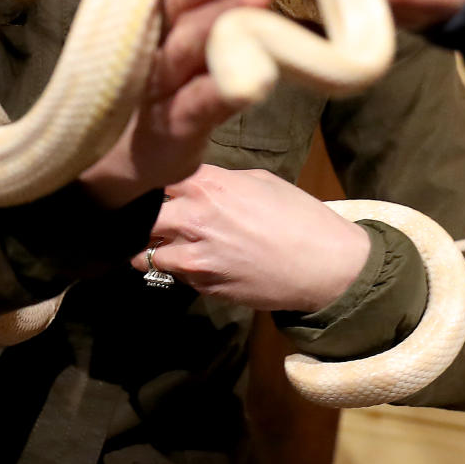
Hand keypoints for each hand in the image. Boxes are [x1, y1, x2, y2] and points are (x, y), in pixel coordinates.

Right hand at [80, 0, 270, 208]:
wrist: (132, 151)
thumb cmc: (176, 74)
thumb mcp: (193, 15)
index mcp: (165, 5)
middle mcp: (158, 37)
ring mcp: (162, 83)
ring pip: (189, 47)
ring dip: (219, 19)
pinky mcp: (174, 127)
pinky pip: (199, 106)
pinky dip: (222, 91)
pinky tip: (251, 78)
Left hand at [130, 166, 370, 311]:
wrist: (326, 265)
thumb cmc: (297, 216)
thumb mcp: (258, 181)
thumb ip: (218, 180)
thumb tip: (193, 183)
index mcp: (207, 184)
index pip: (153, 177)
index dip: (148, 181)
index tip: (145, 184)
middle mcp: (192, 218)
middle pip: (139, 216)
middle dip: (138, 216)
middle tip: (140, 216)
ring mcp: (194, 257)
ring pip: (144, 252)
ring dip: (150, 246)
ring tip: (161, 242)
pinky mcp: (202, 286)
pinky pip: (173, 274)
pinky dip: (175, 267)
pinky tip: (190, 260)